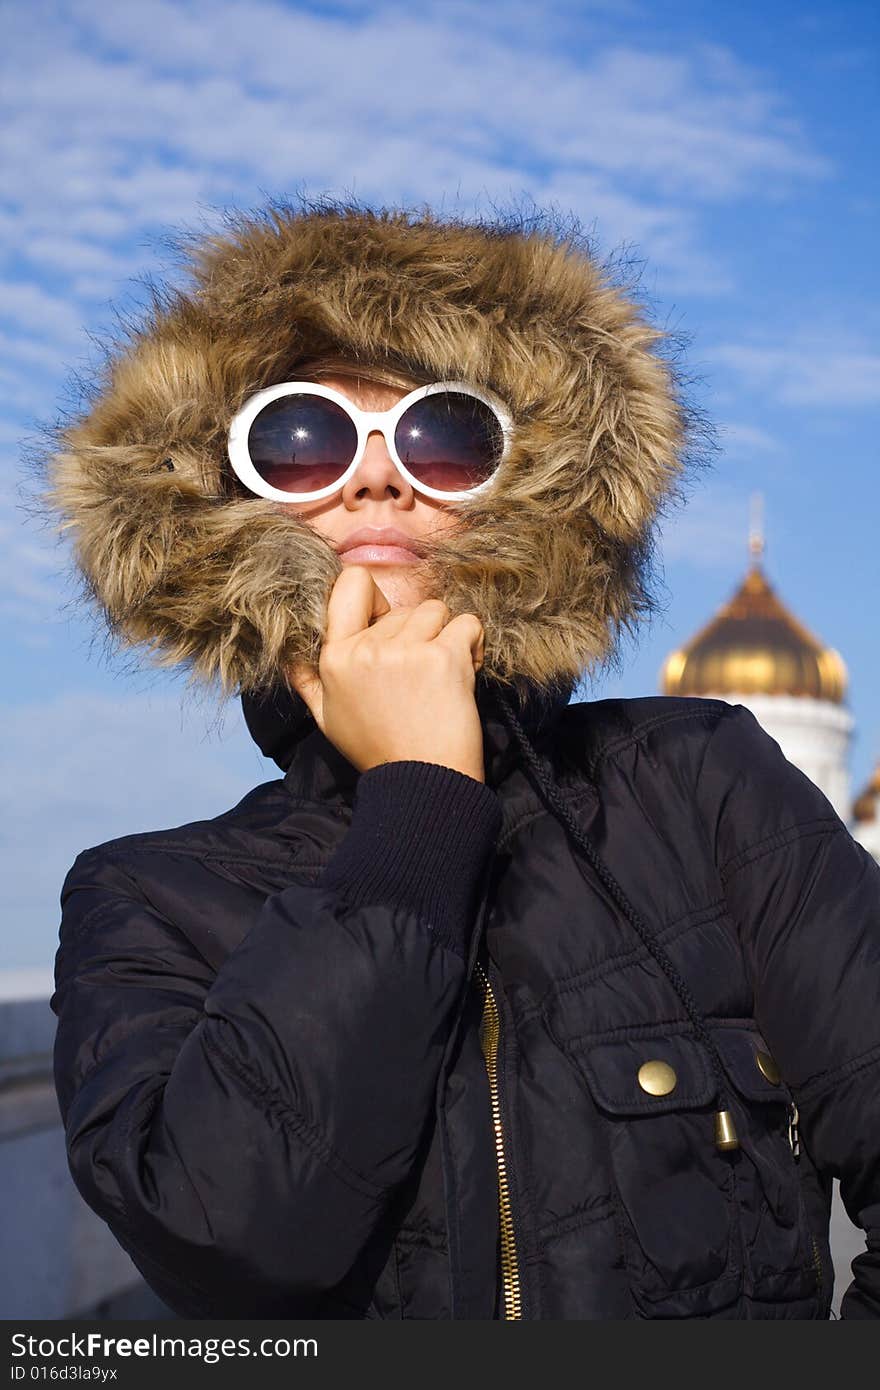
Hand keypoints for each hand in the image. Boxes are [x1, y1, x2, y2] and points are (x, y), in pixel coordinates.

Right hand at [288, 566, 486, 782]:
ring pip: (436, 611)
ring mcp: (406, 651)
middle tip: (420, 677)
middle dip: (417, 634)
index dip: (375, 596)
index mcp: (335, 657)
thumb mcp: (327, 720)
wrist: (424, 784)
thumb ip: (308, 683)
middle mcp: (366, 649)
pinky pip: (468, 624)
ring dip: (446, 636)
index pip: (351, 583)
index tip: (386, 621)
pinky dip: (473, 643)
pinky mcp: (443, 658)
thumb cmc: (378, 752)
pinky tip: (466, 669)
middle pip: (404, 608)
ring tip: (442, 674)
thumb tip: (290, 658)